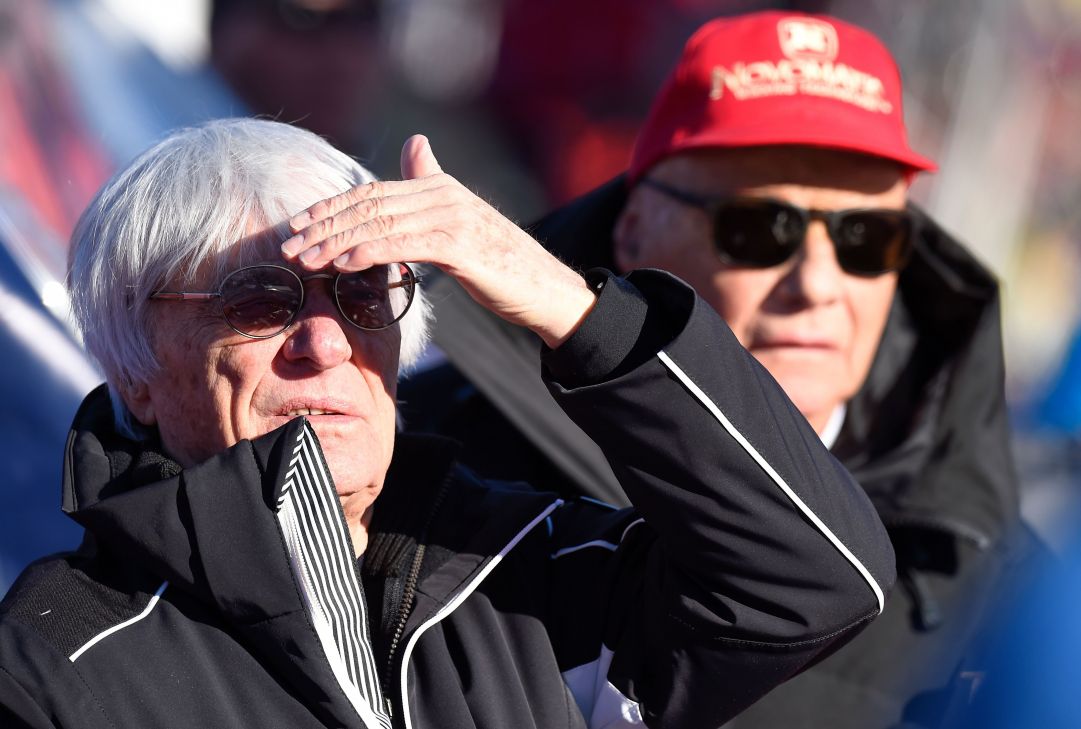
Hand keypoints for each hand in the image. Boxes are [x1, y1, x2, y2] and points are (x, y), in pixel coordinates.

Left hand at [280, 135, 596, 348]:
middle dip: (323, 226)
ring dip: (334, 243)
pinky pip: (402, 245)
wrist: (545, 288)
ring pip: (379, 225)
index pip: (372, 192)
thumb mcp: (461, 219)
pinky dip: (367, 253)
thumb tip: (415, 142)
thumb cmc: (500, 262)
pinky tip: (342, 266)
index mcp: (439, 187)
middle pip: (369, 205)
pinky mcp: (461, 245)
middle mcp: (443, 195)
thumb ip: (433, 183)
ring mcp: (453, 218)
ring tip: (304, 261)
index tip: (298, 226)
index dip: (331, 207)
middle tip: (287, 246)